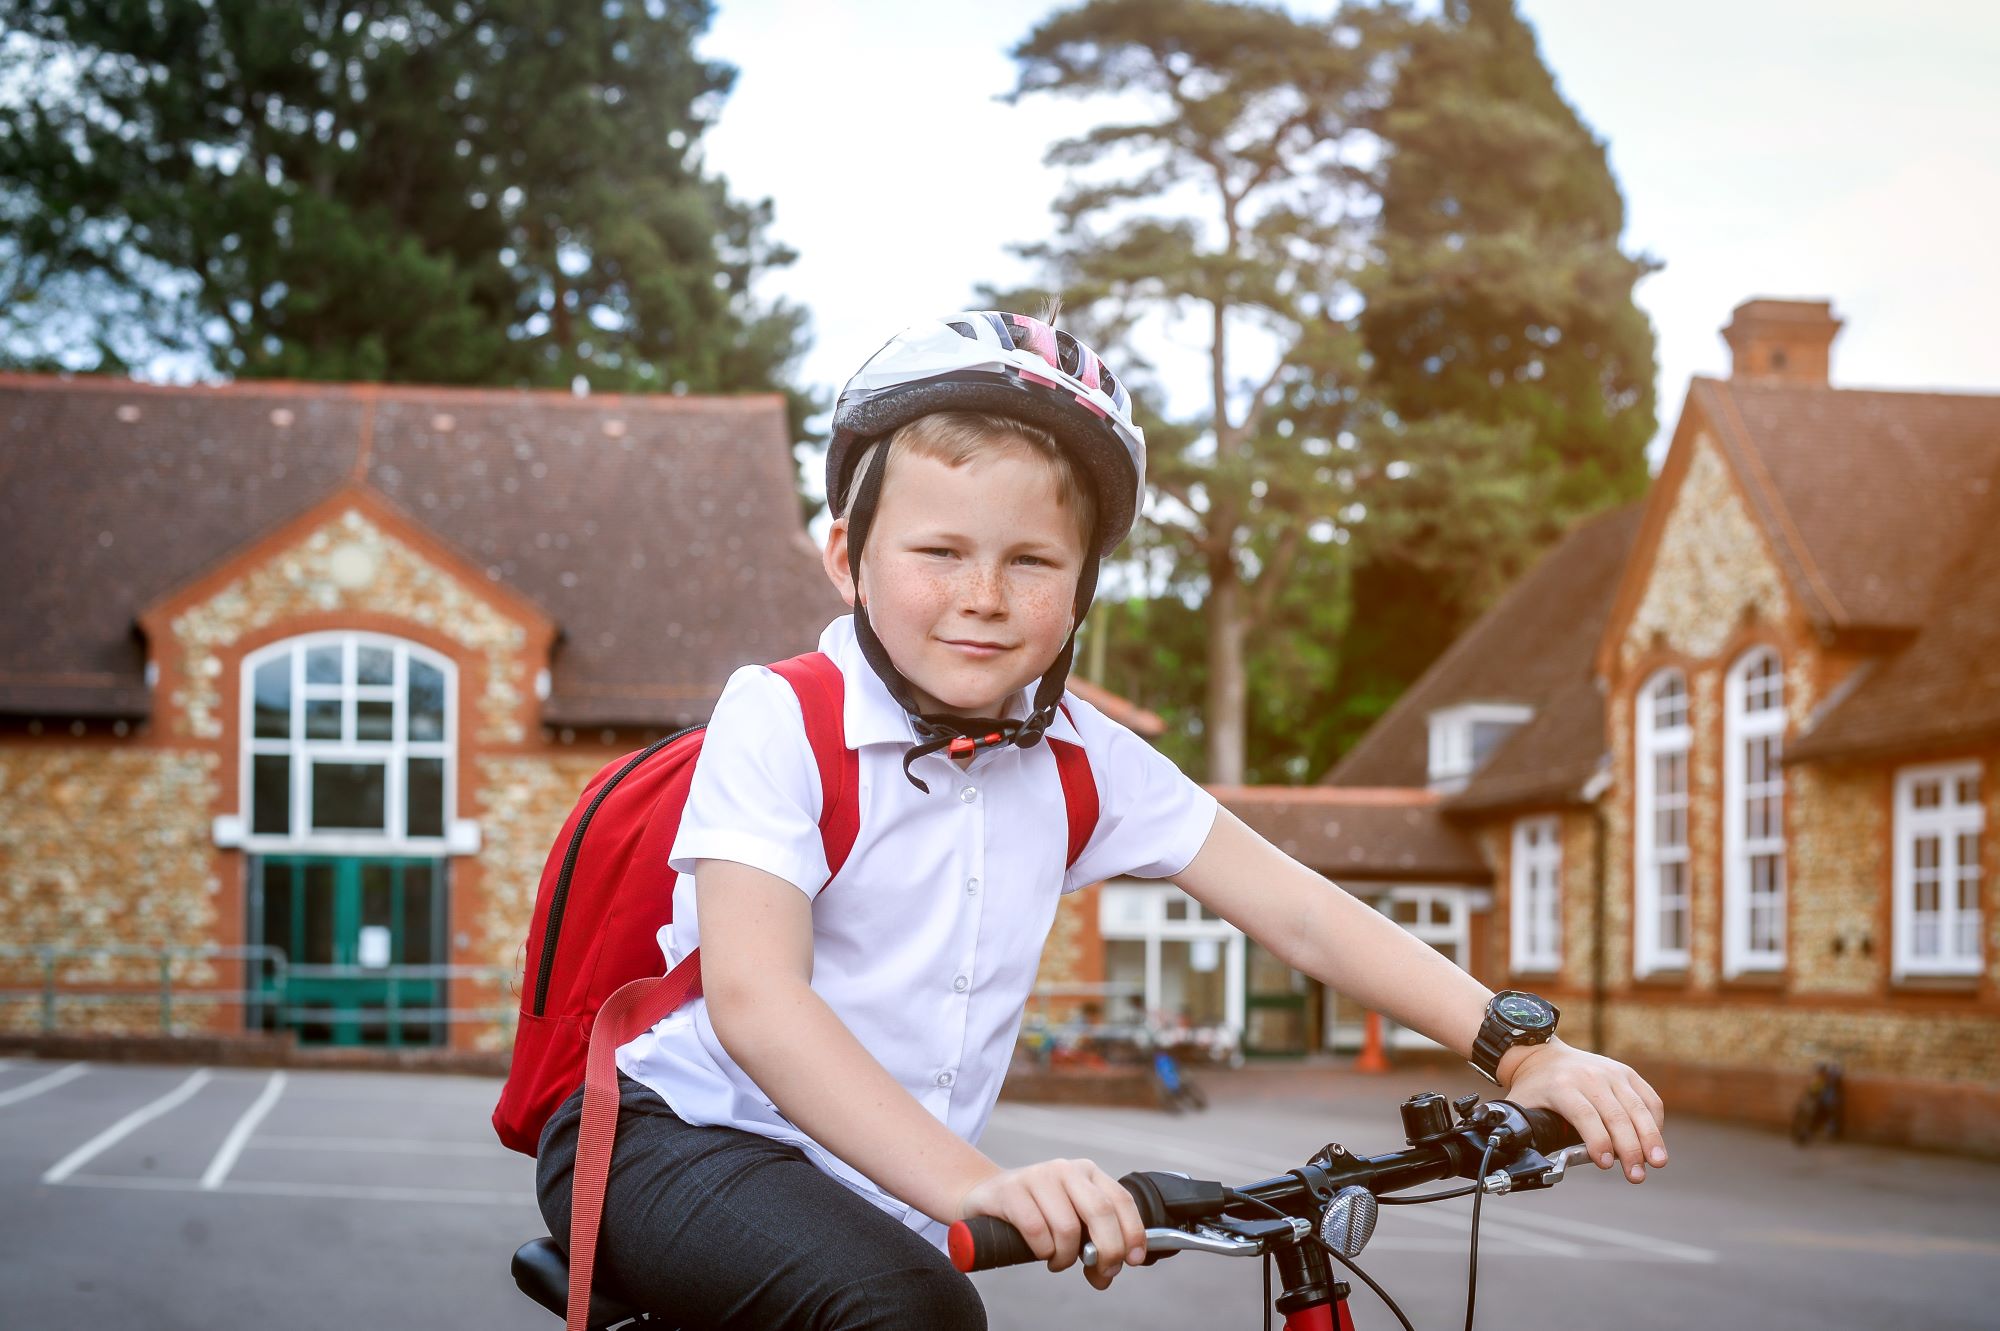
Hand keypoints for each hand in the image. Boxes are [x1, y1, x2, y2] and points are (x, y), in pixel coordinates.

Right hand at [959, 1158, 1148, 1289]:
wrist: (985, 1198)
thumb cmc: (1036, 1214)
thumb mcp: (1071, 1224)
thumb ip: (1093, 1246)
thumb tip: (1105, 1275)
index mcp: (1087, 1173)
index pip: (1121, 1200)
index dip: (1133, 1233)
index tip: (1133, 1260)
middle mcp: (1065, 1169)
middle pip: (1100, 1212)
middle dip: (1107, 1250)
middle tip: (1100, 1271)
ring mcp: (1037, 1176)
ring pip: (1067, 1227)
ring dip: (1066, 1256)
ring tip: (1057, 1260)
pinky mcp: (1010, 1190)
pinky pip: (1036, 1230)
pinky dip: (1042, 1251)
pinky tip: (1040, 1253)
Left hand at [1499, 1037, 1667, 1183]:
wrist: (1542, 1053)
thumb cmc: (1534, 1087)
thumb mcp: (1521, 1107)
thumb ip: (1526, 1133)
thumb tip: (1531, 1163)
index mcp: (1561, 1086)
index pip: (1584, 1115)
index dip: (1598, 1141)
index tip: (1605, 1163)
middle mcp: (1589, 1076)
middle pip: (1616, 1115)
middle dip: (1629, 1149)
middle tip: (1636, 1175)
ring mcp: (1611, 1072)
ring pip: (1637, 1108)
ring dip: (1650, 1138)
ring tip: (1657, 1162)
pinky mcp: (1626, 1073)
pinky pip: (1649, 1099)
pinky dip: (1655, 1122)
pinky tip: (1654, 1142)